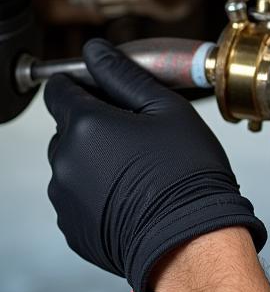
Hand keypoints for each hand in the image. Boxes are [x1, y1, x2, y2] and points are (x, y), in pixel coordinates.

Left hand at [44, 39, 265, 291]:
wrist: (189, 240)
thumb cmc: (186, 174)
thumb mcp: (167, 109)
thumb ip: (125, 75)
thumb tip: (97, 51)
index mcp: (86, 125)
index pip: (59, 90)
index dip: (83, 84)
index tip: (106, 90)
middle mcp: (64, 160)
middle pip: (68, 127)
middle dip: (97, 124)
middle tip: (140, 134)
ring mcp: (64, 197)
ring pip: (73, 162)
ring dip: (97, 158)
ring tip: (141, 170)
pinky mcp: (71, 226)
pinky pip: (78, 196)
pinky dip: (98, 191)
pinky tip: (133, 194)